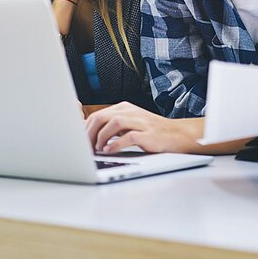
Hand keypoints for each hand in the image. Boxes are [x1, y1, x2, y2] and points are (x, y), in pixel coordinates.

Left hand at [84, 101, 200, 153]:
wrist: (176, 135)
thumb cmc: (151, 132)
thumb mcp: (130, 124)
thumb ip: (112, 127)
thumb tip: (90, 137)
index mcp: (124, 108)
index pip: (97, 115)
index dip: (86, 129)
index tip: (80, 142)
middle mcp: (130, 111)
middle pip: (102, 117)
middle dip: (90, 133)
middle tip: (86, 147)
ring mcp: (140, 121)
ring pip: (113, 123)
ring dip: (101, 137)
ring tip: (98, 149)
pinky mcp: (148, 134)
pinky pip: (128, 137)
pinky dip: (116, 144)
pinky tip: (110, 151)